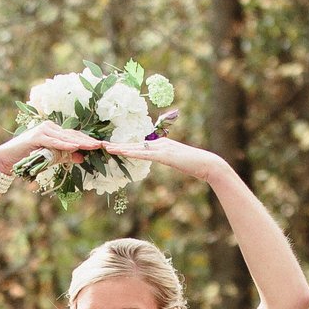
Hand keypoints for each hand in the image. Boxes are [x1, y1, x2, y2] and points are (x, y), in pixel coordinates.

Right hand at [0, 120, 101, 171]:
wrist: (8, 159)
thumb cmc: (29, 158)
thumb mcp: (51, 158)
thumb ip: (65, 156)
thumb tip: (81, 157)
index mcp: (54, 130)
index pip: (74, 136)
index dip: (87, 141)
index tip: (101, 146)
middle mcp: (49, 127)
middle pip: (72, 135)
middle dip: (87, 141)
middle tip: (102, 145)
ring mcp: (43, 130)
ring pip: (65, 137)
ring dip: (80, 142)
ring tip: (93, 146)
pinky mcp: (36, 137)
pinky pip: (53, 142)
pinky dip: (64, 145)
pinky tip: (74, 147)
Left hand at [94, 133, 223, 178]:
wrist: (207, 164)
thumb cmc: (194, 164)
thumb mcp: (176, 161)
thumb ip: (166, 158)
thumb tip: (157, 160)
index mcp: (161, 144)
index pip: (139, 145)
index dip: (125, 146)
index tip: (112, 146)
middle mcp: (159, 143)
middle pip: (135, 144)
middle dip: (118, 145)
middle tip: (102, 145)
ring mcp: (162, 148)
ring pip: (137, 148)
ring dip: (121, 148)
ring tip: (106, 148)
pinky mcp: (164, 155)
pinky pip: (145, 154)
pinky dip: (132, 153)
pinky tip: (122, 152)